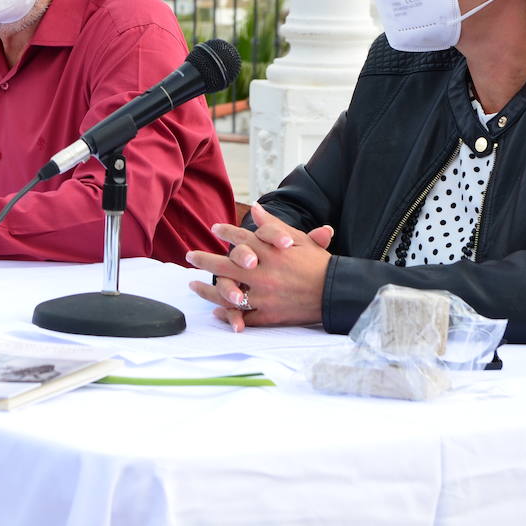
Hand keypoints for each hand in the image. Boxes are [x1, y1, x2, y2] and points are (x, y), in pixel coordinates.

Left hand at [187, 202, 332, 330]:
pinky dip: (228, 315)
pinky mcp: (269, 315)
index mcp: (270, 252)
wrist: (336, 292)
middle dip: (204, 261)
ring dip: (208, 291)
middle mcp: (263, 273)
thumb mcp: (298, 239)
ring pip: (229, 294)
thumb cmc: (319, 264)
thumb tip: (254, 208)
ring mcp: (264, 295)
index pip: (242, 238)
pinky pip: (243, 317)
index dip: (227, 232)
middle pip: (226, 266)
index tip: (214, 228)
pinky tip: (216, 311)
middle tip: (189, 256)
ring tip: (193, 285)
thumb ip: (273, 225)